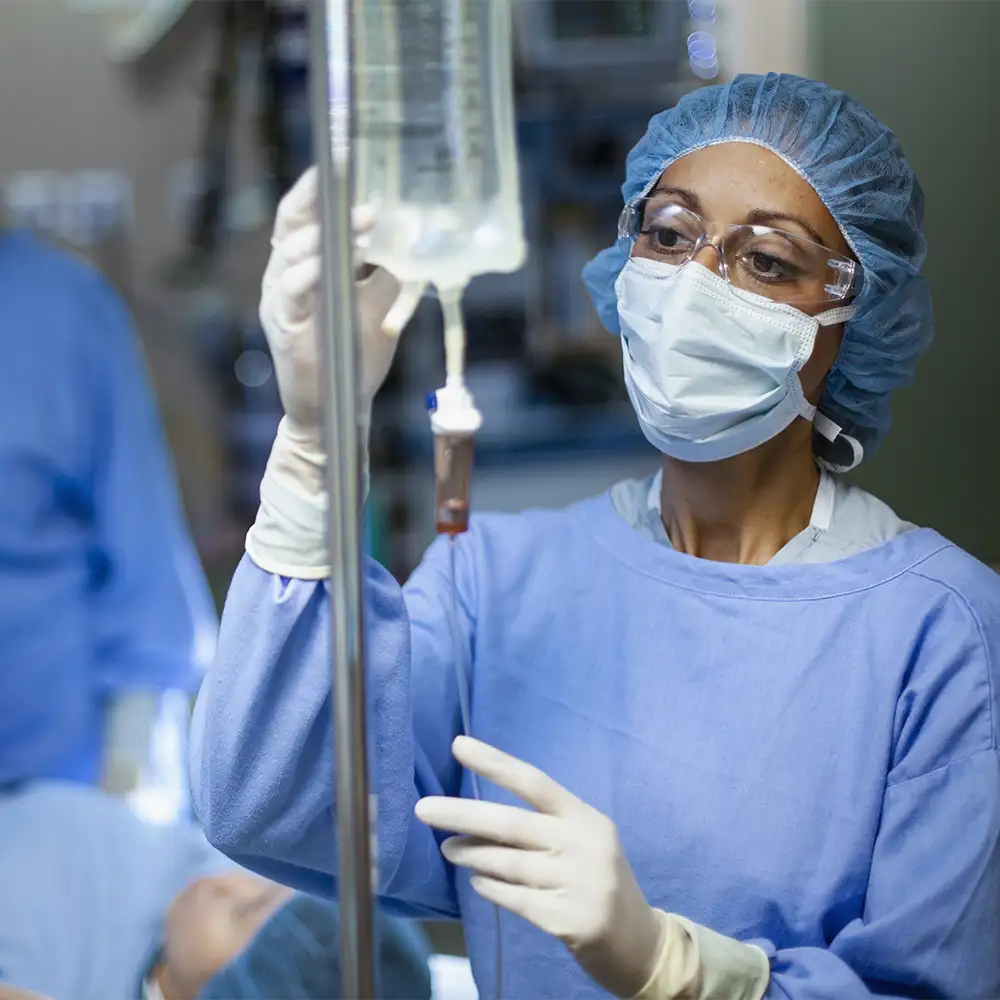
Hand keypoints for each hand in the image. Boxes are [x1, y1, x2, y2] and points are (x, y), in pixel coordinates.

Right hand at [259, 167, 415, 442]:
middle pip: (290, 223)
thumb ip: (390, 267)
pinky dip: (310, 273)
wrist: (336, 408)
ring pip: (290, 253)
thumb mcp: (380, 303)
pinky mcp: (283, 326)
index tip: (343, 164)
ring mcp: (280, 300)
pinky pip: (291, 292)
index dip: (319, 189)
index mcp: (305, 264)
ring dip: (325, 234)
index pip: (304, 215)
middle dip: (318, 199)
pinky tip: (331, 265)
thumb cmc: (353, 353)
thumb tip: (414, 227)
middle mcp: (285, 275)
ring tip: (361, 222)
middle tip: (348, 183)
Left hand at [415, 737, 664, 998]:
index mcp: (585, 817)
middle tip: (423, 809)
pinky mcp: (568, 920)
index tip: (458, 746)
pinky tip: (477, 881)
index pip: (534, 782)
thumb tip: (479, 814)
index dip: (495, 762)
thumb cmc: (598, 880)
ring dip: (471, 854)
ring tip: (448, 848)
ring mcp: (577, 883)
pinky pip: (515, 898)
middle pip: (512, 823)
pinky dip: (491, 888)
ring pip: (508, 863)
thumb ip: (544, 826)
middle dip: (463, 814)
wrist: (640, 942)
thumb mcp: (584, 841)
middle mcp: (582, 844)